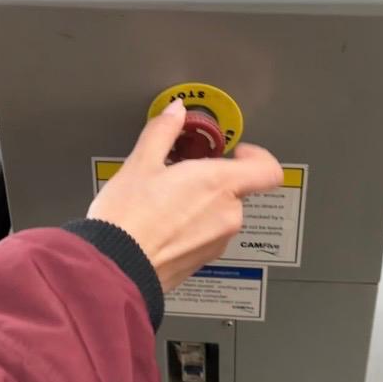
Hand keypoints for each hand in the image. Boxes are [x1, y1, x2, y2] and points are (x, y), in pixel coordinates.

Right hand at [87, 99, 283, 291]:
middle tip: (182, 174)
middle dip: (211, 181)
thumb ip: (164, 131)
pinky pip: (205, 237)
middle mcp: (226, 216)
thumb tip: (176, 112)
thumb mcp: (140, 163)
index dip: (258, 157)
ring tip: (164, 202)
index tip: (237, 151)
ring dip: (200, 205)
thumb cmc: (127, 219)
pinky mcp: (201, 262)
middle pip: (235, 191)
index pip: (268, 170)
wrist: (114, 269)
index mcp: (219, 185)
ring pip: (219, 215)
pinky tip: (161, 225)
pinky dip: (190, 228)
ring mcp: (216, 243)